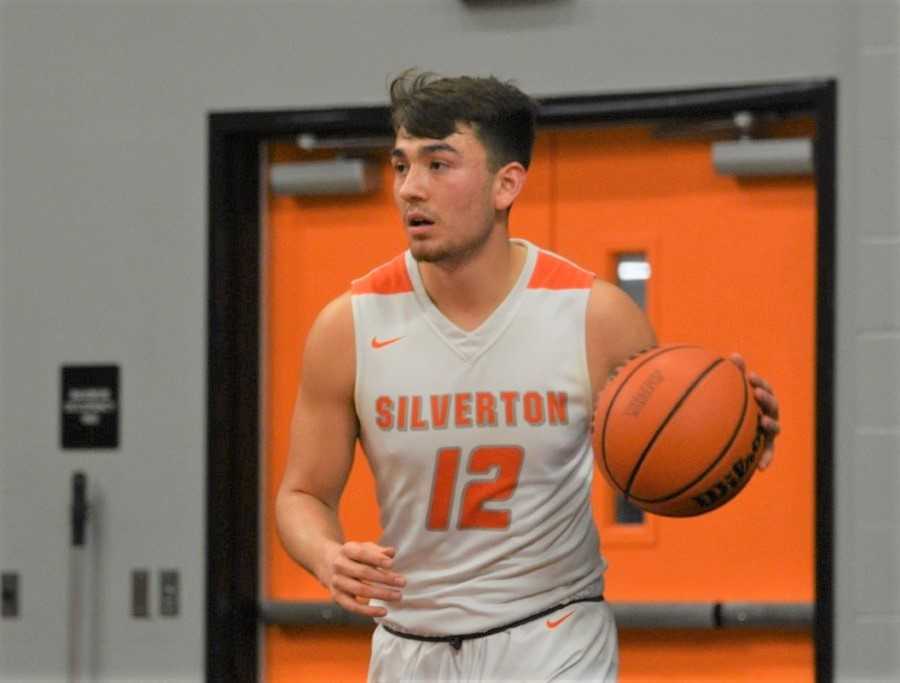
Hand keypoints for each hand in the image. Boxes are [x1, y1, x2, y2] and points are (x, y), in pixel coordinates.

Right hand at [321, 541, 405, 617]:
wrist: (327, 563)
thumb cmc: (354, 556)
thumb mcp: (364, 548)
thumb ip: (378, 551)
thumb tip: (391, 553)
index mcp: (347, 549)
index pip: (362, 553)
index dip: (377, 559)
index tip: (392, 564)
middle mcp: (339, 565)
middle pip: (363, 572)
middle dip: (384, 578)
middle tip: (402, 582)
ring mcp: (337, 582)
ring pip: (360, 590)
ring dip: (381, 594)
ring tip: (398, 595)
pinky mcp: (337, 597)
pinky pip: (353, 606)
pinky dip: (369, 611)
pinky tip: (384, 611)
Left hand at [729, 353, 779, 470]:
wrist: (725, 440)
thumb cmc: (726, 412)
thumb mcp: (728, 394)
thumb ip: (732, 375)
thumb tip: (735, 355)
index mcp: (758, 401)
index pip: (763, 388)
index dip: (759, 382)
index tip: (749, 377)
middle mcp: (766, 414)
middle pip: (772, 405)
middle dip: (766, 398)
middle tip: (757, 393)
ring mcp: (766, 432)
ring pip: (773, 427)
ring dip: (770, 424)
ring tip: (763, 422)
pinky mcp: (763, 449)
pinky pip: (766, 454)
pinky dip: (766, 459)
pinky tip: (762, 468)